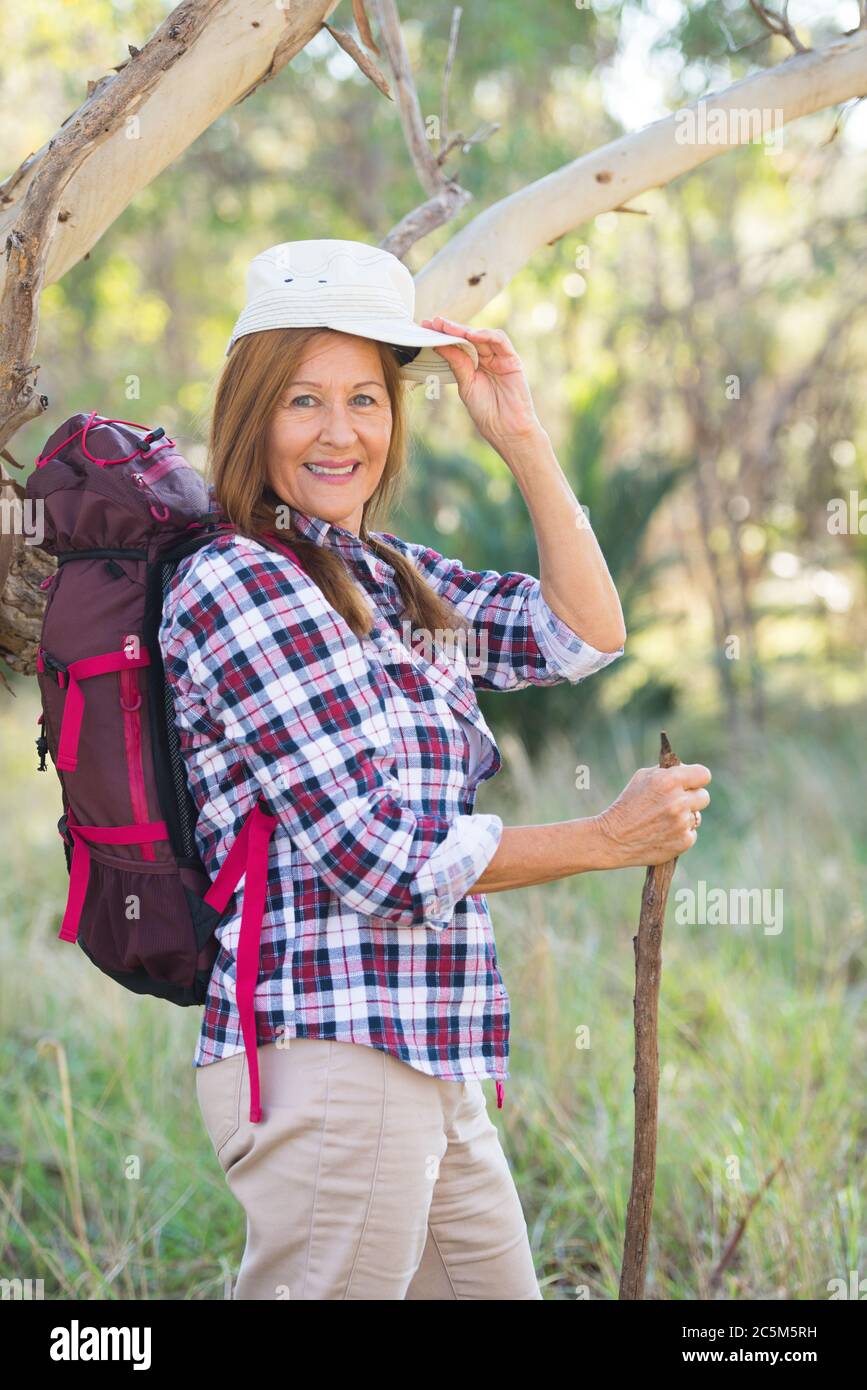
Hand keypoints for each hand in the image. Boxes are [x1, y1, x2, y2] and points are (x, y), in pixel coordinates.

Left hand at [419, 316, 541, 450]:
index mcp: (474, 365)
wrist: (506, 430)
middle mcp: (487, 359)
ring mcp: (500, 358)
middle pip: (469, 337)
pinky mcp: (512, 360)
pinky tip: (472, 335)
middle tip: (434, 322)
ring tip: (448, 328)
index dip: (443, 336)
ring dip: (466, 330)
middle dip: (451, 328)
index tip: (426, 328)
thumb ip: (457, 364)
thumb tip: (440, 344)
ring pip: (482, 336)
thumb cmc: (487, 412)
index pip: (458, 345)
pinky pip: (500, 341)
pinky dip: (486, 335)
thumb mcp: (466, 385)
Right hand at [593, 762, 711, 868]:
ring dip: (685, 817)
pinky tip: (663, 833)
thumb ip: (668, 772)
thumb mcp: (642, 778)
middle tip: (676, 803)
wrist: (613, 838)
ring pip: (697, 816)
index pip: (703, 774)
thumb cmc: (627, 805)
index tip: (692, 784)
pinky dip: (681, 834)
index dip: (697, 779)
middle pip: (704, 796)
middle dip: (692, 799)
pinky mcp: (684, 841)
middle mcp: (678, 801)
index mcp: (669, 781)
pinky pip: (692, 833)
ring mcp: (682, 823)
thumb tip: (687, 771)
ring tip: (663, 820)